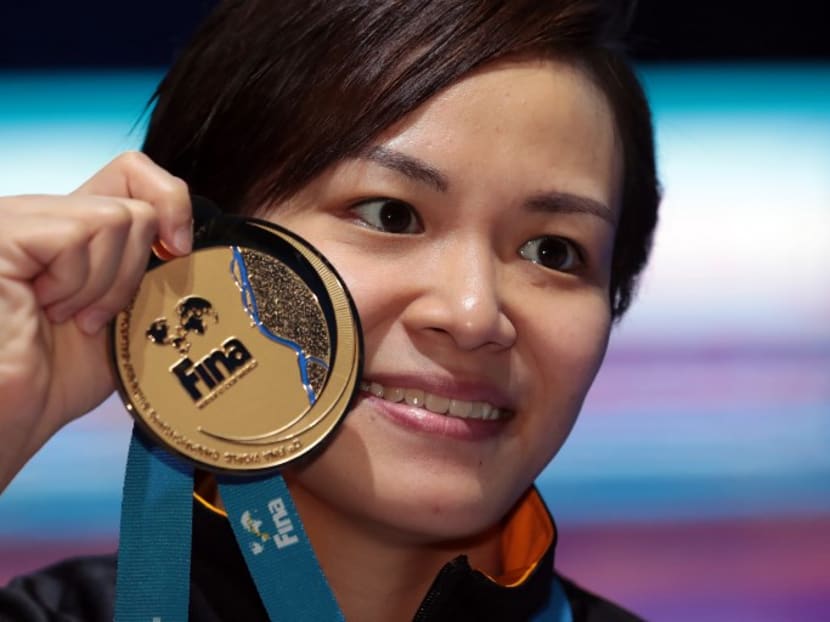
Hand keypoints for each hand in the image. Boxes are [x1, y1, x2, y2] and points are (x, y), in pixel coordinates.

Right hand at [0, 152, 191, 490]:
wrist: (12, 416)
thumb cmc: (59, 376)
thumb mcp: (124, 311)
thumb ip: (149, 266)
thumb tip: (189, 240)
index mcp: (69, 227)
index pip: (133, 170)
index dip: (170, 203)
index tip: (176, 254)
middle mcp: (40, 214)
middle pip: (136, 201)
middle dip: (132, 271)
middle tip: (92, 315)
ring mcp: (18, 218)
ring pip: (118, 218)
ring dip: (106, 285)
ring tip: (66, 317)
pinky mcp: (4, 231)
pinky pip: (81, 234)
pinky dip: (81, 283)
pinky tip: (46, 310)